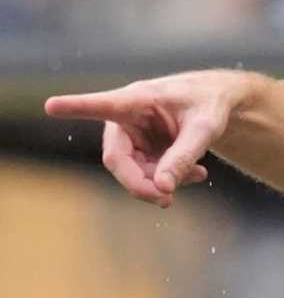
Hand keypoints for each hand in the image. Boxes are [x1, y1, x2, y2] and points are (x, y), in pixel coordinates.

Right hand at [44, 73, 236, 206]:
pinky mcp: (140, 149)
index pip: (103, 104)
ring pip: (132, 171)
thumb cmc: (211, 104)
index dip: (76, 107)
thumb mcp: (206, 128)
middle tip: (166, 199)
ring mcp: (131, 135)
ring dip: (160, 182)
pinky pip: (146, 173)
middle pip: (117, 159)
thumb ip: (184, 156)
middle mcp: (126, 117)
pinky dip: (170, 179)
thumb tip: (162, 189)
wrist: (219, 100)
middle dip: (140, 183)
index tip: (51, 105)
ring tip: (197, 175)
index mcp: (138, 99)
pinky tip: (197, 174)